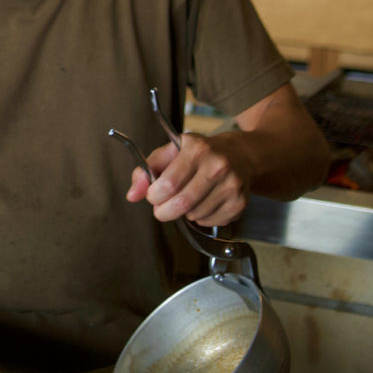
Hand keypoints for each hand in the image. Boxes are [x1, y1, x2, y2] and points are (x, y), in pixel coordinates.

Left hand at [124, 132, 250, 226]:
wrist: (238, 155)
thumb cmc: (199, 153)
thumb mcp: (170, 152)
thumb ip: (146, 170)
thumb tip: (132, 195)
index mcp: (197, 150)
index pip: (168, 184)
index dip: (154, 196)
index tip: (153, 195)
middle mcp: (218, 166)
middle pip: (182, 204)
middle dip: (164, 211)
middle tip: (162, 207)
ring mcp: (231, 185)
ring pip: (194, 215)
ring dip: (184, 213)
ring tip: (189, 197)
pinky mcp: (240, 203)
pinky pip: (209, 222)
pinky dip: (200, 218)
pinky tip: (204, 202)